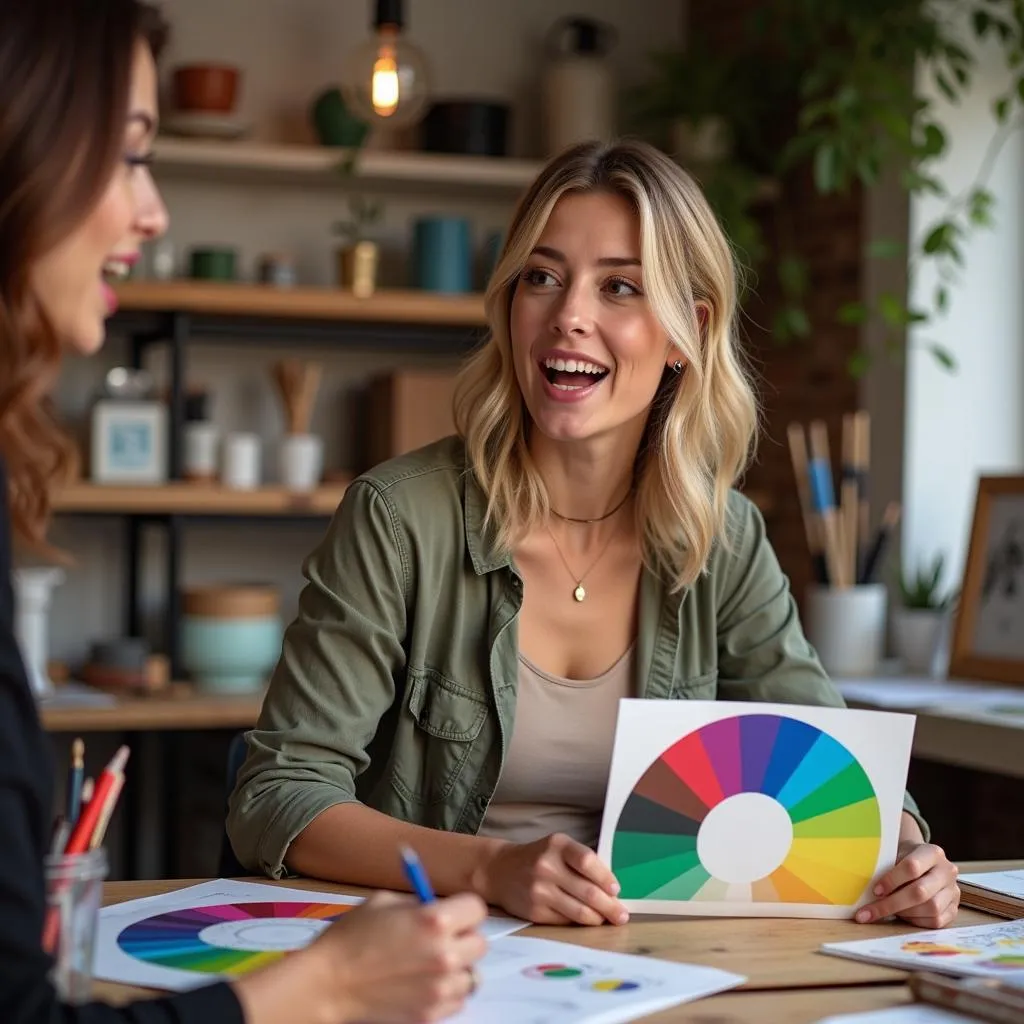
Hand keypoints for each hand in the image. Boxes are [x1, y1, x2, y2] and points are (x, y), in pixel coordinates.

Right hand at [234, 891, 486, 1023]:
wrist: (327, 983)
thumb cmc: (351, 937)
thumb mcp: (385, 902)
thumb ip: (419, 903)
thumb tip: (439, 905)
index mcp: (435, 920)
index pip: (478, 909)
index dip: (465, 908)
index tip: (455, 912)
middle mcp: (444, 954)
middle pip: (479, 944)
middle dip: (464, 937)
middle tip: (443, 937)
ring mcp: (438, 988)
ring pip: (472, 975)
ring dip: (458, 968)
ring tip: (433, 963)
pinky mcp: (429, 1013)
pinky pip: (457, 1001)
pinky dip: (447, 993)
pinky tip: (426, 984)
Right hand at [474, 833, 627, 926]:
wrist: (499, 870)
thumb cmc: (537, 858)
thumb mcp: (557, 848)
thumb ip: (581, 862)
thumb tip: (612, 889)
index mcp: (557, 845)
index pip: (587, 861)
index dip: (605, 878)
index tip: (616, 889)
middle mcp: (547, 866)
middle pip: (588, 891)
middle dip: (610, 906)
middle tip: (621, 915)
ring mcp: (539, 890)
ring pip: (579, 911)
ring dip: (598, 918)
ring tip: (608, 920)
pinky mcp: (535, 911)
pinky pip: (565, 921)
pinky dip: (580, 923)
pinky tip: (587, 921)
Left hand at [855, 841, 959, 927]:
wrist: (924, 862)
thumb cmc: (903, 857)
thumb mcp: (895, 853)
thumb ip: (885, 866)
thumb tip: (863, 888)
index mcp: (932, 852)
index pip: (912, 867)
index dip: (891, 880)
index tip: (874, 891)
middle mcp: (947, 871)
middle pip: (920, 892)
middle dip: (892, 904)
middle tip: (869, 911)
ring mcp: (953, 891)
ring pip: (930, 909)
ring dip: (904, 913)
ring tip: (886, 910)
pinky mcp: (954, 909)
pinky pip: (935, 921)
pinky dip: (915, 921)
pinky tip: (901, 916)